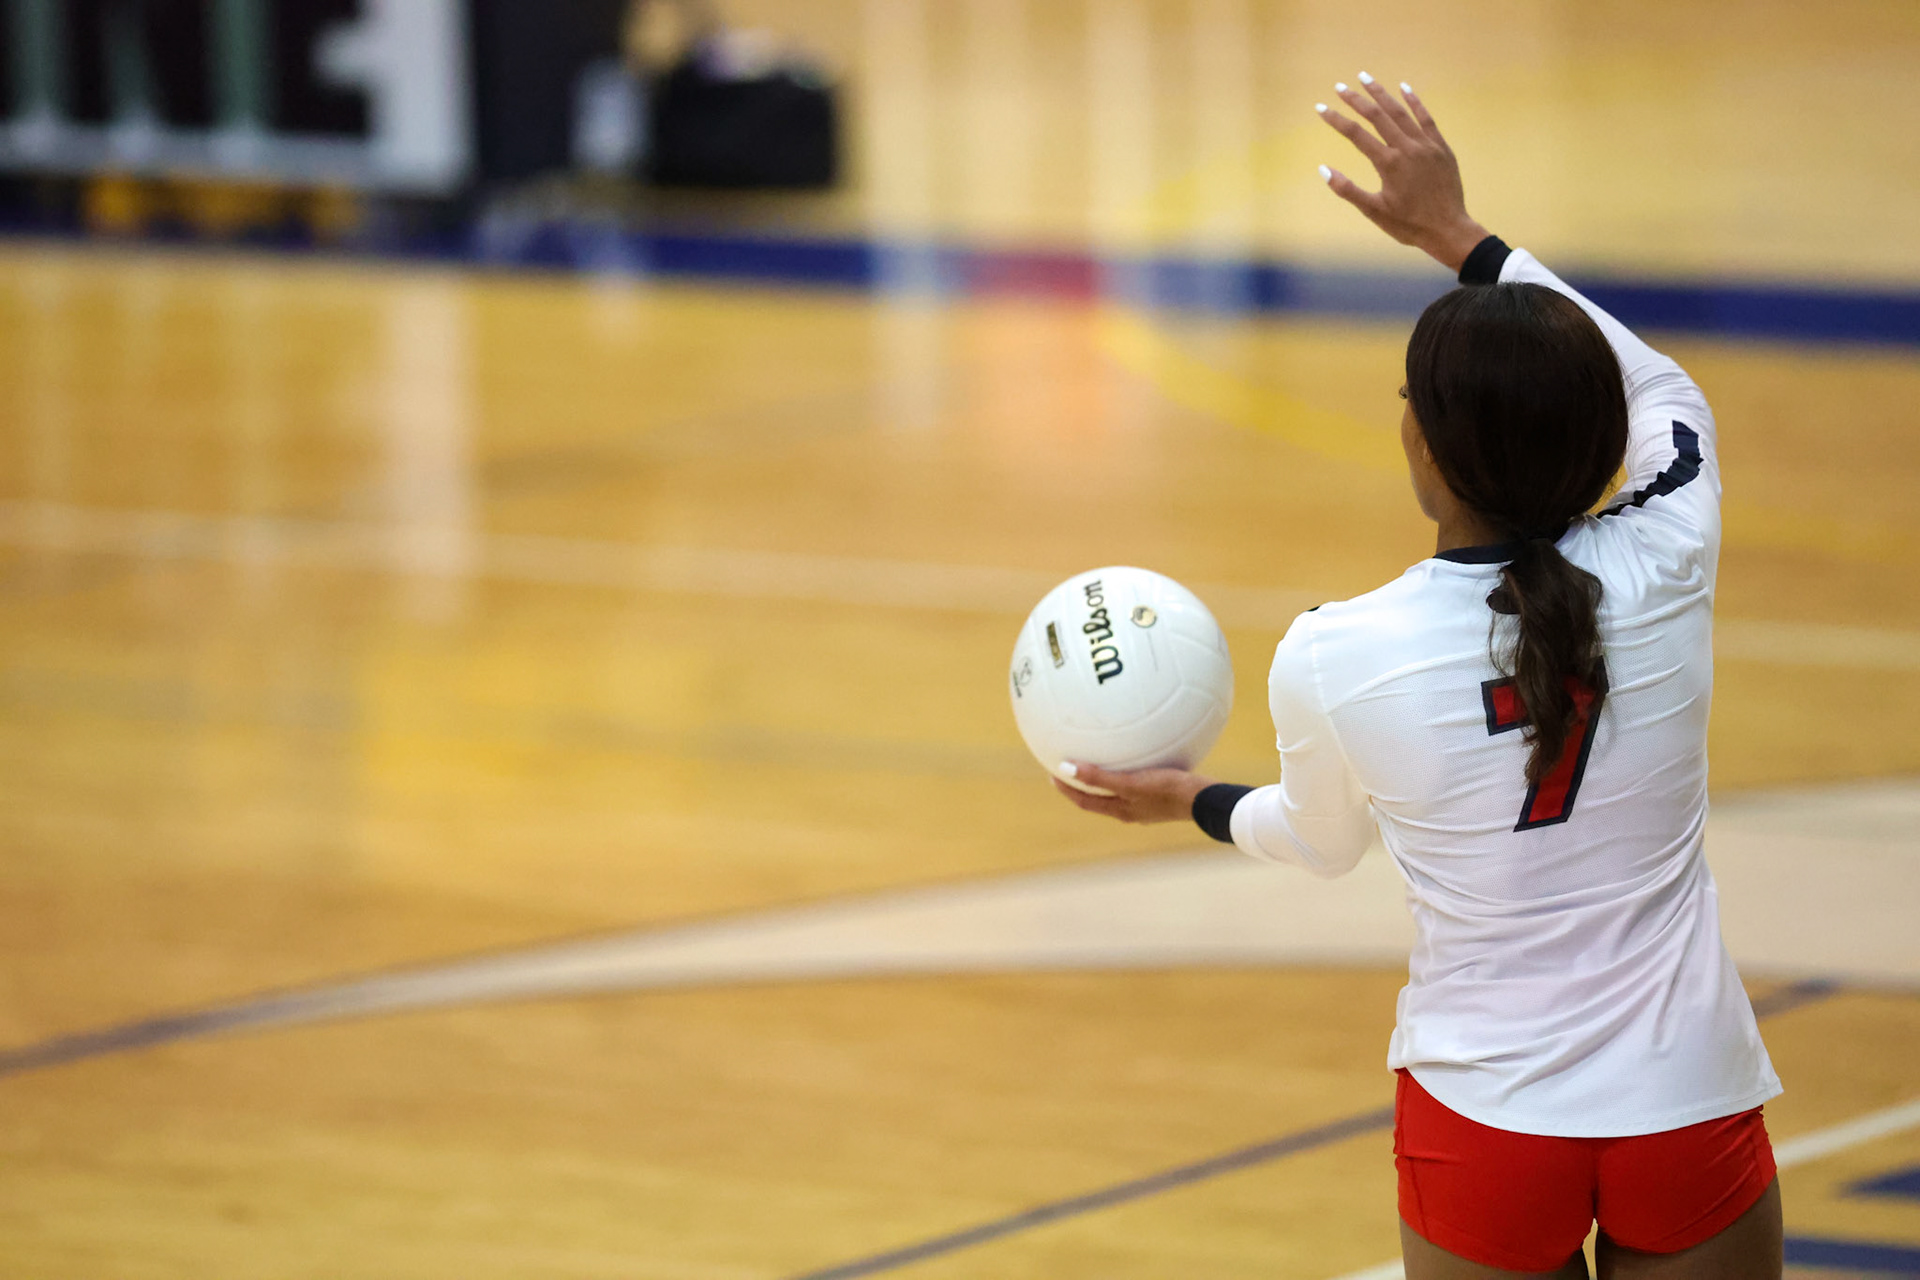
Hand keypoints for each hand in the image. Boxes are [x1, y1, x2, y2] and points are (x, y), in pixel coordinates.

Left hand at [1051, 762, 1215, 824]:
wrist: (1207, 800)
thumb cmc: (1169, 791)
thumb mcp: (1130, 783)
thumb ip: (1098, 777)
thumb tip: (1065, 768)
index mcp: (1121, 811)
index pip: (1085, 801)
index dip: (1067, 789)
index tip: (1052, 773)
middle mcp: (1131, 810)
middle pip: (1099, 796)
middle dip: (1084, 782)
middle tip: (1070, 764)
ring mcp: (1148, 803)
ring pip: (1119, 789)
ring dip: (1105, 776)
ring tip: (1100, 756)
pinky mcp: (1163, 793)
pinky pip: (1138, 779)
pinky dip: (1129, 769)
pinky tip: (1138, 752)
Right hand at [1316, 75, 1487, 271]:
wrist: (1448, 229)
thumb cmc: (1408, 225)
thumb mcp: (1374, 211)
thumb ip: (1348, 189)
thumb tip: (1323, 169)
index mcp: (1388, 163)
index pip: (1356, 135)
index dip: (1336, 120)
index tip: (1321, 108)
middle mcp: (1406, 148)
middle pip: (1377, 116)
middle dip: (1356, 99)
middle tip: (1340, 86)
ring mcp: (1426, 145)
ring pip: (1400, 112)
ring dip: (1382, 94)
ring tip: (1366, 78)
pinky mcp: (1441, 147)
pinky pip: (1426, 118)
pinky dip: (1414, 102)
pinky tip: (1404, 88)